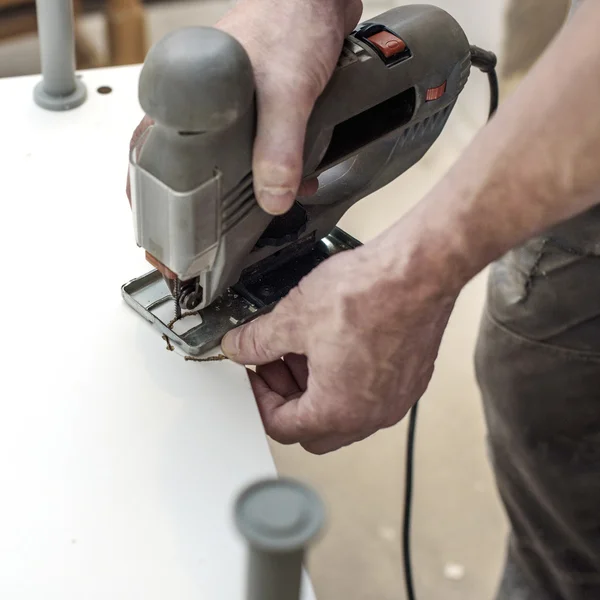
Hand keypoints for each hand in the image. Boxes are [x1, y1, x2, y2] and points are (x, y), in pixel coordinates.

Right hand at [127, 0, 361, 213]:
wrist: (319, 1)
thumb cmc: (289, 21)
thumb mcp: (286, 92)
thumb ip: (280, 147)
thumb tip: (274, 196)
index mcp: (185, 96)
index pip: (150, 157)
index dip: (152, 200)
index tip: (158, 235)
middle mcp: (201, 107)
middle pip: (188, 171)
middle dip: (201, 209)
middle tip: (204, 242)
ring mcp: (227, 113)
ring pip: (225, 166)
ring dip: (246, 194)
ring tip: (250, 220)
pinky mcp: (253, 115)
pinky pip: (254, 154)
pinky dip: (272, 174)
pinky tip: (291, 185)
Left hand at [222, 235, 457, 454]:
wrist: (420, 271)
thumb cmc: (369, 294)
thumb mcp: (293, 317)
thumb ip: (257, 341)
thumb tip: (239, 348)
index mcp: (337, 410)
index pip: (282, 426)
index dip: (258, 399)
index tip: (254, 373)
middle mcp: (370, 416)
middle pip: (314, 428)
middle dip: (287, 398)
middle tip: (275, 364)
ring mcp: (396, 400)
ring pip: (343, 413)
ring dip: (316, 389)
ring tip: (304, 349)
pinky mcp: (411, 380)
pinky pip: (369, 395)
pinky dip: (345, 379)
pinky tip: (337, 344)